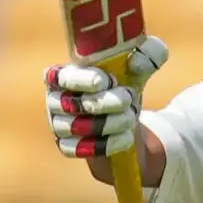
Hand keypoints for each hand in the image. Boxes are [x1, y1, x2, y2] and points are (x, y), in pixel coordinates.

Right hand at [44, 36, 168, 157]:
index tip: (105, 81)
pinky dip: (106, 145)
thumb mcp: (144, 63)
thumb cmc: (128, 81)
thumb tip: (134, 64)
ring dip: (110, 123)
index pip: (57, 76)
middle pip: (70, 104)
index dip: (80, 80)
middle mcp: (55, 99)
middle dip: (104, 103)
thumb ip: (148, 53)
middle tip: (128, 99)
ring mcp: (58, 125)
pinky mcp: (67, 146)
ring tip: (130, 117)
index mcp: (64, 74)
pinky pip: (80, 149)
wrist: (129, 117)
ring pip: (77, 127)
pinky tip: (126, 137)